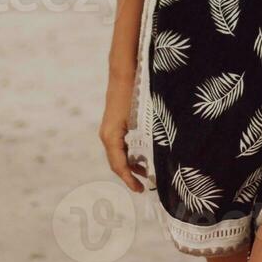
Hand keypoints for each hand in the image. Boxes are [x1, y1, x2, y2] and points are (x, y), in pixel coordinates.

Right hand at [100, 61, 148, 192]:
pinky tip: (140, 157)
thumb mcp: (140, 118)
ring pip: (117, 154)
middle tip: (144, 186)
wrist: (123, 72)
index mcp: (111, 136)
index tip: (140, 189)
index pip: (119, 165)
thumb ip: (145, 139)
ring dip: (129, 165)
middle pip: (116, 163)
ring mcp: (108, 130)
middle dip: (129, 176)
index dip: (129, 180)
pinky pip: (118, 145)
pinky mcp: (112, 125)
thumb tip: (155, 158)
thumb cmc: (134, 93)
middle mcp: (106, 135)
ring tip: (144, 174)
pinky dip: (128, 154)